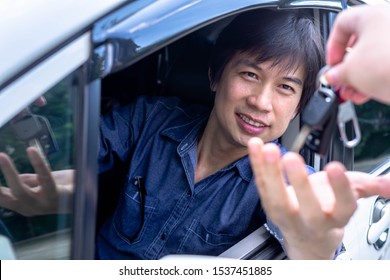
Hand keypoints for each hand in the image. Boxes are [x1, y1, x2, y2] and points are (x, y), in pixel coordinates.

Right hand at [0, 147, 73, 215]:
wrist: (87, 193)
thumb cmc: (63, 187)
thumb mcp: (41, 183)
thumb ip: (27, 180)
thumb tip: (12, 174)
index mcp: (24, 205)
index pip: (2, 198)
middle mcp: (31, 207)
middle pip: (5, 199)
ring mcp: (43, 204)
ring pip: (20, 191)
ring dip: (9, 172)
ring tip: (1, 155)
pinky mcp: (56, 196)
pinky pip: (45, 178)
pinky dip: (38, 163)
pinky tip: (31, 150)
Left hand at [248, 137, 356, 258]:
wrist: (306, 239)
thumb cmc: (326, 214)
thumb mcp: (348, 200)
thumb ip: (367, 186)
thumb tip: (389, 184)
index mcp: (334, 217)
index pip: (343, 206)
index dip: (340, 188)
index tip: (336, 167)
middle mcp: (310, 220)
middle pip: (306, 207)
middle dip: (299, 183)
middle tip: (292, 157)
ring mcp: (287, 215)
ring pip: (276, 198)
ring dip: (269, 172)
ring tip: (267, 149)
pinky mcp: (269, 206)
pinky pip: (261, 186)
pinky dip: (256, 165)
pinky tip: (254, 146)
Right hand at [325, 5, 389, 104]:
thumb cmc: (389, 65)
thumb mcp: (349, 72)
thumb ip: (335, 73)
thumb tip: (332, 76)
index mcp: (371, 14)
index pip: (341, 24)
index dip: (332, 47)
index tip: (331, 64)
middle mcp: (388, 21)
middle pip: (359, 42)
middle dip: (347, 68)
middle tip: (341, 82)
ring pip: (374, 54)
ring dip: (360, 76)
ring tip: (353, 93)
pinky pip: (388, 62)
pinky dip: (376, 76)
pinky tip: (368, 92)